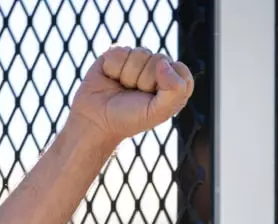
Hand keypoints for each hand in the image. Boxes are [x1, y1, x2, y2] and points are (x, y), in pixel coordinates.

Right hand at [67, 46, 193, 147]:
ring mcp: (137, 60)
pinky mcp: (118, 53)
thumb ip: (174, 91)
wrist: (96, 119)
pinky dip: (113, 68)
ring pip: (140, 53)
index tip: (154, 98)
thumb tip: (164, 63)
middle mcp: (157, 69)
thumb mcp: (157, 112)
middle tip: (134, 94)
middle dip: (145, 80)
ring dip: (128, 75)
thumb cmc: (129, 118)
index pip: (181, 70)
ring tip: (122, 87)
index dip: (167, 83)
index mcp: (172, 84)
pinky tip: (110, 77)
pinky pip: (120, 51)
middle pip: (160, 59)